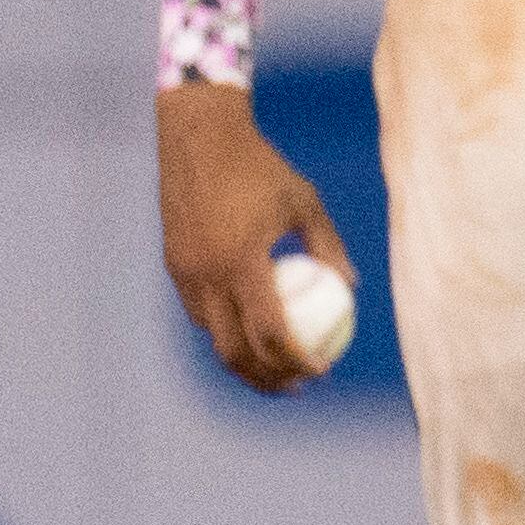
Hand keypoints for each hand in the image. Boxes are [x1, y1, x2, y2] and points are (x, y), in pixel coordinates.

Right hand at [155, 81, 349, 392]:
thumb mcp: (306, 203)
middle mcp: (207, 275)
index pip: (270, 331)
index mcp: (242, 262)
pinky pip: (198, 311)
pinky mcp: (173, 266)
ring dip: (241, 357)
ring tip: (275, 365)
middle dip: (265, 378)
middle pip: (233, 351)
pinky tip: (249, 329)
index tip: (320, 372)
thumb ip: (328, 247)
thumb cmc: (261, 169)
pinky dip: (223, 328)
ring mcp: (184, 273)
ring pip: (211, 335)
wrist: (198, 140)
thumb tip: (351, 286)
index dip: (296, 360)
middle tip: (297, 384)